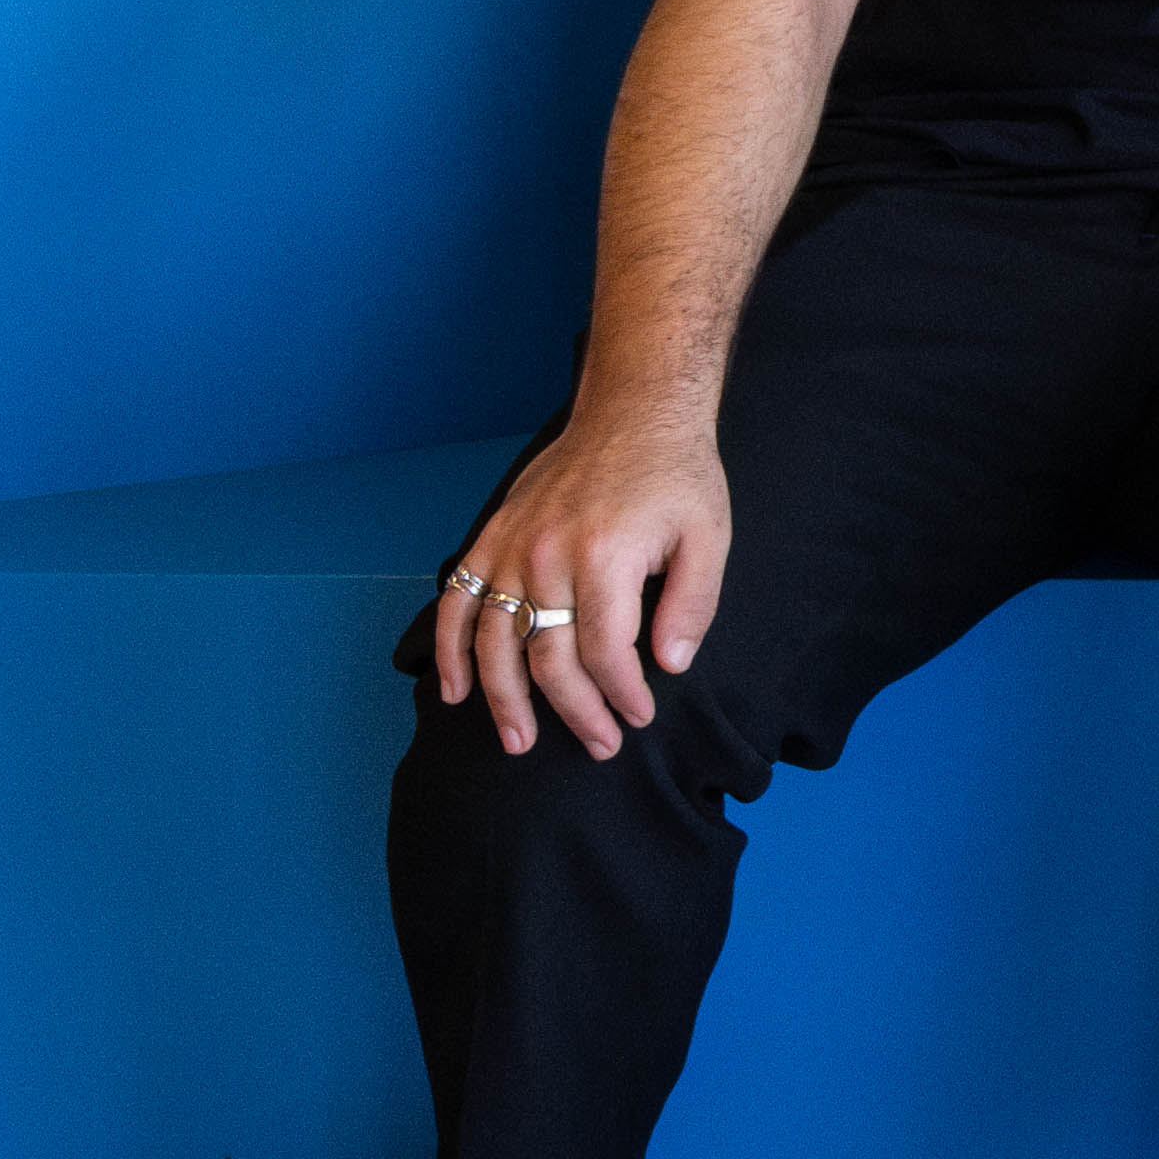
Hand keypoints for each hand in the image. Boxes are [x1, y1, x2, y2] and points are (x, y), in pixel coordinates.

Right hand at [432, 410, 734, 758]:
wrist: (633, 413)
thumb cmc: (677, 477)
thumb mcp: (709, 535)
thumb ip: (692, 603)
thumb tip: (669, 665)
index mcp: (606, 558)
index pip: (605, 652)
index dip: (621, 694)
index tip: (637, 718)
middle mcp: (548, 556)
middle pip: (549, 657)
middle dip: (574, 711)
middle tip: (597, 745)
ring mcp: (512, 548)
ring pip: (494, 641)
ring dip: (502, 698)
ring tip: (518, 742)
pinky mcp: (491, 538)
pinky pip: (457, 602)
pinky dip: (449, 649)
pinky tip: (454, 690)